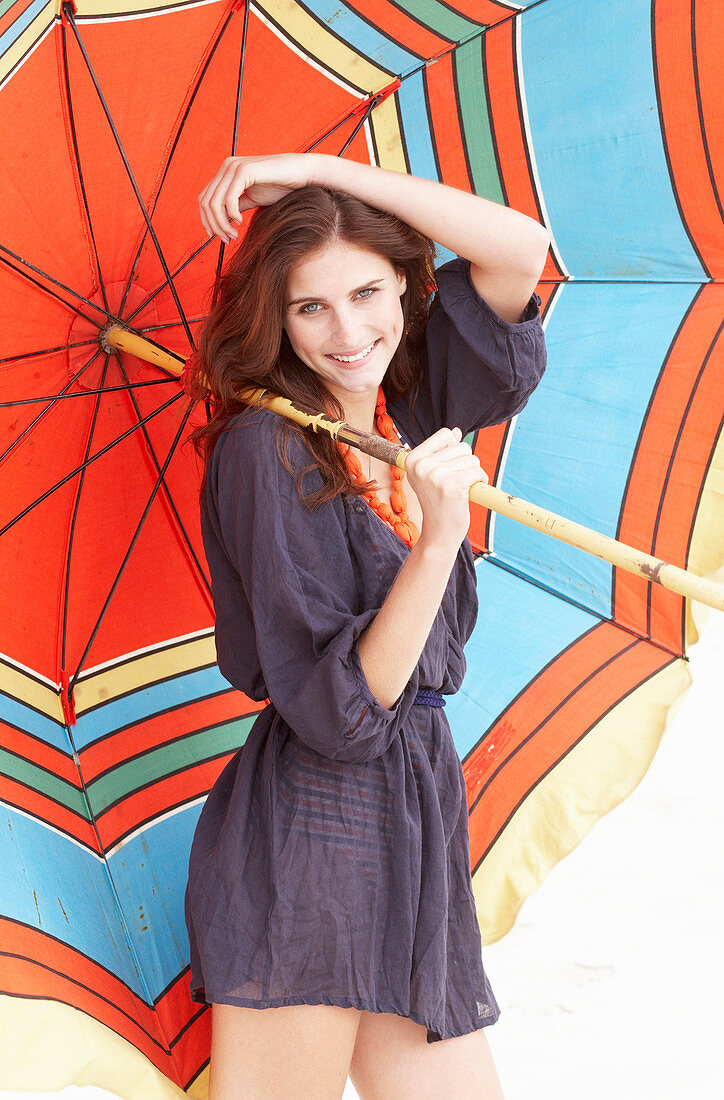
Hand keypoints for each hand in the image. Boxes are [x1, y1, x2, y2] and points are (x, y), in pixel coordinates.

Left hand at [198, 153, 316, 241]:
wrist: (301, 174)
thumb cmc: (280, 186)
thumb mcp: (252, 199)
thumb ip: (235, 207)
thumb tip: (222, 221)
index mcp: (226, 172)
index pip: (204, 198)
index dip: (207, 220)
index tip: (217, 237)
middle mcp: (227, 166)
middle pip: (206, 202)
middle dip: (214, 225)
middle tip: (227, 239)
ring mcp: (234, 167)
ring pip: (214, 203)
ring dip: (222, 224)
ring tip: (233, 235)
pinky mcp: (244, 171)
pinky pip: (229, 199)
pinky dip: (232, 215)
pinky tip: (241, 222)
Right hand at [403, 427, 487, 550]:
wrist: (439, 533)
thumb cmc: (438, 502)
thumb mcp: (433, 474)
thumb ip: (443, 452)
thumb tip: (456, 431)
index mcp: (413, 459)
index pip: (446, 435)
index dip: (453, 451)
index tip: (446, 470)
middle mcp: (421, 465)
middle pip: (462, 446)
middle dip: (465, 463)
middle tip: (453, 484)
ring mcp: (435, 475)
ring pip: (472, 459)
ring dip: (473, 474)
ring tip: (459, 490)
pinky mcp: (451, 486)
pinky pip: (478, 471)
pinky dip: (480, 481)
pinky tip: (468, 493)